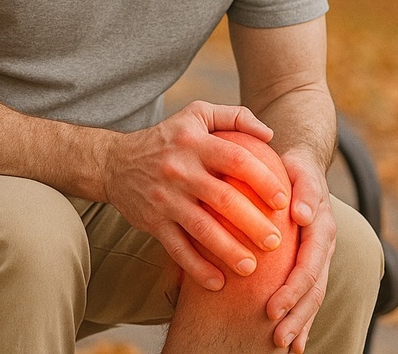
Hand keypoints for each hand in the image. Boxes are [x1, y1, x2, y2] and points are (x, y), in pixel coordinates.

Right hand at [103, 101, 291, 290]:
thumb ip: (235, 116)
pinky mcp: (152, 222)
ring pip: (201, 229)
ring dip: (229, 251)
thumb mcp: (197, 114)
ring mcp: (165, 199)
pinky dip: (197, 269)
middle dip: (253, 223)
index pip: (235, 160)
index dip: (263, 180)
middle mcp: (180, 170)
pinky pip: (177, 249)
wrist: (114, 163)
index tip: (283, 201)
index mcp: (195, 143)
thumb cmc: (168, 139)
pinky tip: (218, 283)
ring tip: (252, 268)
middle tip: (276, 242)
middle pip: (223, 199)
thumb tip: (269, 133)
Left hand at [265, 151, 336, 351]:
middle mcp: (324, 247)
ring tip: (282, 345)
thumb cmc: (295, 169)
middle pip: (314, 289)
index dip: (292, 290)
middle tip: (276, 338)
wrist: (303, 166)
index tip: (272, 309)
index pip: (309, 266)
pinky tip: (292, 341)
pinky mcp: (310, 262)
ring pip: (314, 296)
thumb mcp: (300, 172)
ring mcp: (319, 257)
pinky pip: (309, 293)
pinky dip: (302, 317)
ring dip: (300, 322)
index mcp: (322, 229)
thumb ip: (305, 191)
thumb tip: (304, 215)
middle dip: (297, 316)